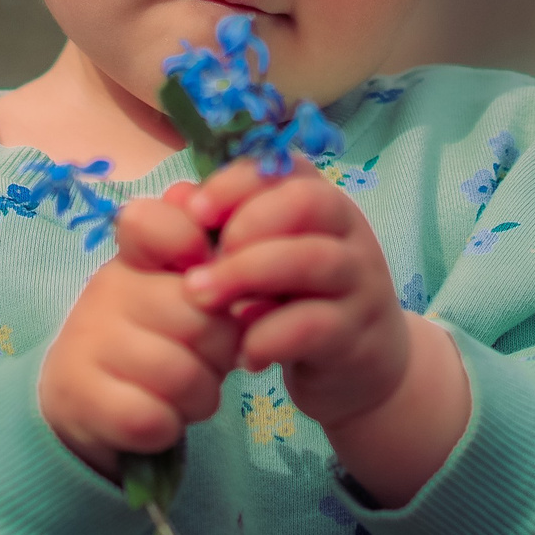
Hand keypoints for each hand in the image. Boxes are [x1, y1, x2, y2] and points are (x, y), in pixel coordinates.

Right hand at [38, 185, 240, 477]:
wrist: (81, 398)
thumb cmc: (152, 337)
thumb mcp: (179, 294)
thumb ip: (214, 267)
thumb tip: (251, 276)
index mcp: (135, 256)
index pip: (158, 223)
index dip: (196, 252)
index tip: (207, 287)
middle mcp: (106, 290)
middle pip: (200, 318)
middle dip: (222, 352)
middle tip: (209, 360)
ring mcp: (88, 343)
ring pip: (180, 376)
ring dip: (200, 396)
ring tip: (188, 393)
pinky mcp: (81, 398)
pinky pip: (152, 419)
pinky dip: (169, 427)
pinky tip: (161, 418)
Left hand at [179, 158, 469, 505]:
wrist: (358, 368)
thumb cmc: (295, 302)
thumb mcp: (259, 260)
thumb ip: (217, 227)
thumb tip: (174, 200)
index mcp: (321, 202)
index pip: (285, 166)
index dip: (235, 183)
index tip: (195, 212)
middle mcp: (349, 232)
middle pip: (307, 201)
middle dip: (245, 226)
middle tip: (200, 264)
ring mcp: (360, 282)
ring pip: (314, 259)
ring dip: (247, 276)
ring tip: (203, 299)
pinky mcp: (358, 334)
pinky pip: (315, 326)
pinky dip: (269, 337)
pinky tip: (244, 354)